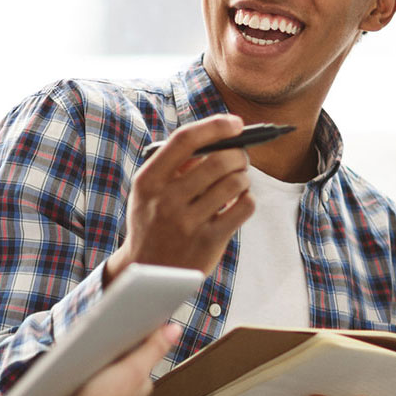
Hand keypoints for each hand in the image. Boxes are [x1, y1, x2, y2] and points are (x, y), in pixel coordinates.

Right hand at [104, 115, 254, 283]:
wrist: (147, 272)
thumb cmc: (154, 222)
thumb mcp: (149, 192)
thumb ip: (175, 165)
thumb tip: (221, 137)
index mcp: (148, 181)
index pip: (184, 140)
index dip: (214, 126)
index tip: (235, 122)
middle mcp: (165, 200)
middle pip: (218, 160)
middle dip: (238, 155)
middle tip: (241, 158)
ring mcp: (187, 223)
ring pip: (235, 183)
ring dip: (244, 177)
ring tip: (238, 182)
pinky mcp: (208, 242)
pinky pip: (244, 207)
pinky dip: (248, 199)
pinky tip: (239, 202)